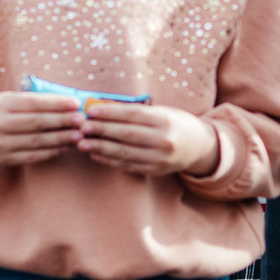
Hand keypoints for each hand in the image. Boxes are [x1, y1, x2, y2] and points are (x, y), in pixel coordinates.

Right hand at [0, 94, 84, 168]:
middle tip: (82, 120)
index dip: (56, 104)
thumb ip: (32, 100)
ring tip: (78, 135)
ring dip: (61, 139)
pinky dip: (51, 152)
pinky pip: (32, 156)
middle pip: (37, 123)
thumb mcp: (7, 100)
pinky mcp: (4, 159)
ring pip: (37, 141)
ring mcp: (0, 143)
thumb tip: (67, 102)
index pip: (33, 103)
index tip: (76, 103)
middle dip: (62, 121)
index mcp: (1, 104)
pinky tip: (64, 147)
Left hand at [76, 102, 221, 178]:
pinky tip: (96, 154)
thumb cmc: (174, 124)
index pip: (131, 115)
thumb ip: (136, 112)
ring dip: (100, 147)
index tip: (90, 111)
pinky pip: (127, 165)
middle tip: (81, 127)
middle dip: (100, 130)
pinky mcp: (154, 171)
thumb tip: (103, 109)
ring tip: (82, 143)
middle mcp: (163, 140)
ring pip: (124, 152)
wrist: (198, 147)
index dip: (109, 113)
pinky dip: (109, 160)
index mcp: (164, 120)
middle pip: (125, 134)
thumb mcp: (161, 112)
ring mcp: (159, 158)